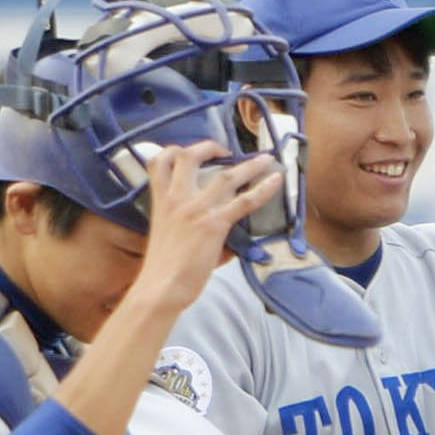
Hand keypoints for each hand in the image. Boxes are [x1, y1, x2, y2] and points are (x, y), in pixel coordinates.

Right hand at [128, 142, 284, 320]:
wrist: (160, 288)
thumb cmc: (164, 269)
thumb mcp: (168, 237)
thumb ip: (190, 224)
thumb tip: (225, 235)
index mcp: (161, 201)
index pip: (158, 162)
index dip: (172, 150)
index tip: (185, 151)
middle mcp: (178, 199)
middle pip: (190, 156)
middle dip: (209, 146)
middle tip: (225, 150)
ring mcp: (197, 209)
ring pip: (227, 176)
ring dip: (249, 164)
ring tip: (266, 159)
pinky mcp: (215, 224)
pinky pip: (245, 201)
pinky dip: (264, 188)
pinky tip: (276, 181)